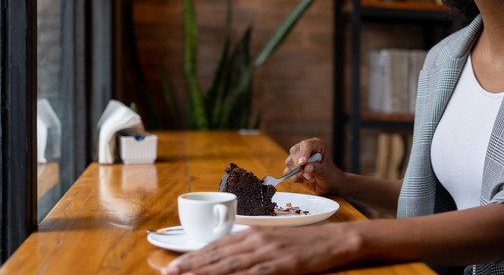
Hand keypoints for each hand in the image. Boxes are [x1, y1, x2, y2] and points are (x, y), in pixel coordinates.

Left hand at [163, 223, 359, 274]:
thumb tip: (230, 260)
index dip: (194, 257)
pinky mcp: (280, 265)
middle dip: (191, 266)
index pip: (217, 246)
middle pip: (217, 256)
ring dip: (204, 273)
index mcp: (254, 233)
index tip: (174, 265)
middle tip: (168, 273)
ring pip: (229, 266)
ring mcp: (267, 253)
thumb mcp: (275, 241)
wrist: (335, 239)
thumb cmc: (306, 242)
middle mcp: (256, 240)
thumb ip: (253, 249)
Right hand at [283, 137, 346, 194]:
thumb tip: (307, 167)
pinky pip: (287, 172)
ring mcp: (297, 158)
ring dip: (299, 174)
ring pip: (289, 162)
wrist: (328, 184)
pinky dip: (295, 178)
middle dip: (300, 166)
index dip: (304, 153)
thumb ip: (318, 169)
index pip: (307, 144)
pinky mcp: (293, 168)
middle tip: (309, 175)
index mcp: (316, 145)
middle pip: (294, 152)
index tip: (303, 163)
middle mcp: (305, 149)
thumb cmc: (330, 175)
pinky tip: (305, 180)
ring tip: (311, 178)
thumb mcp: (327, 172)